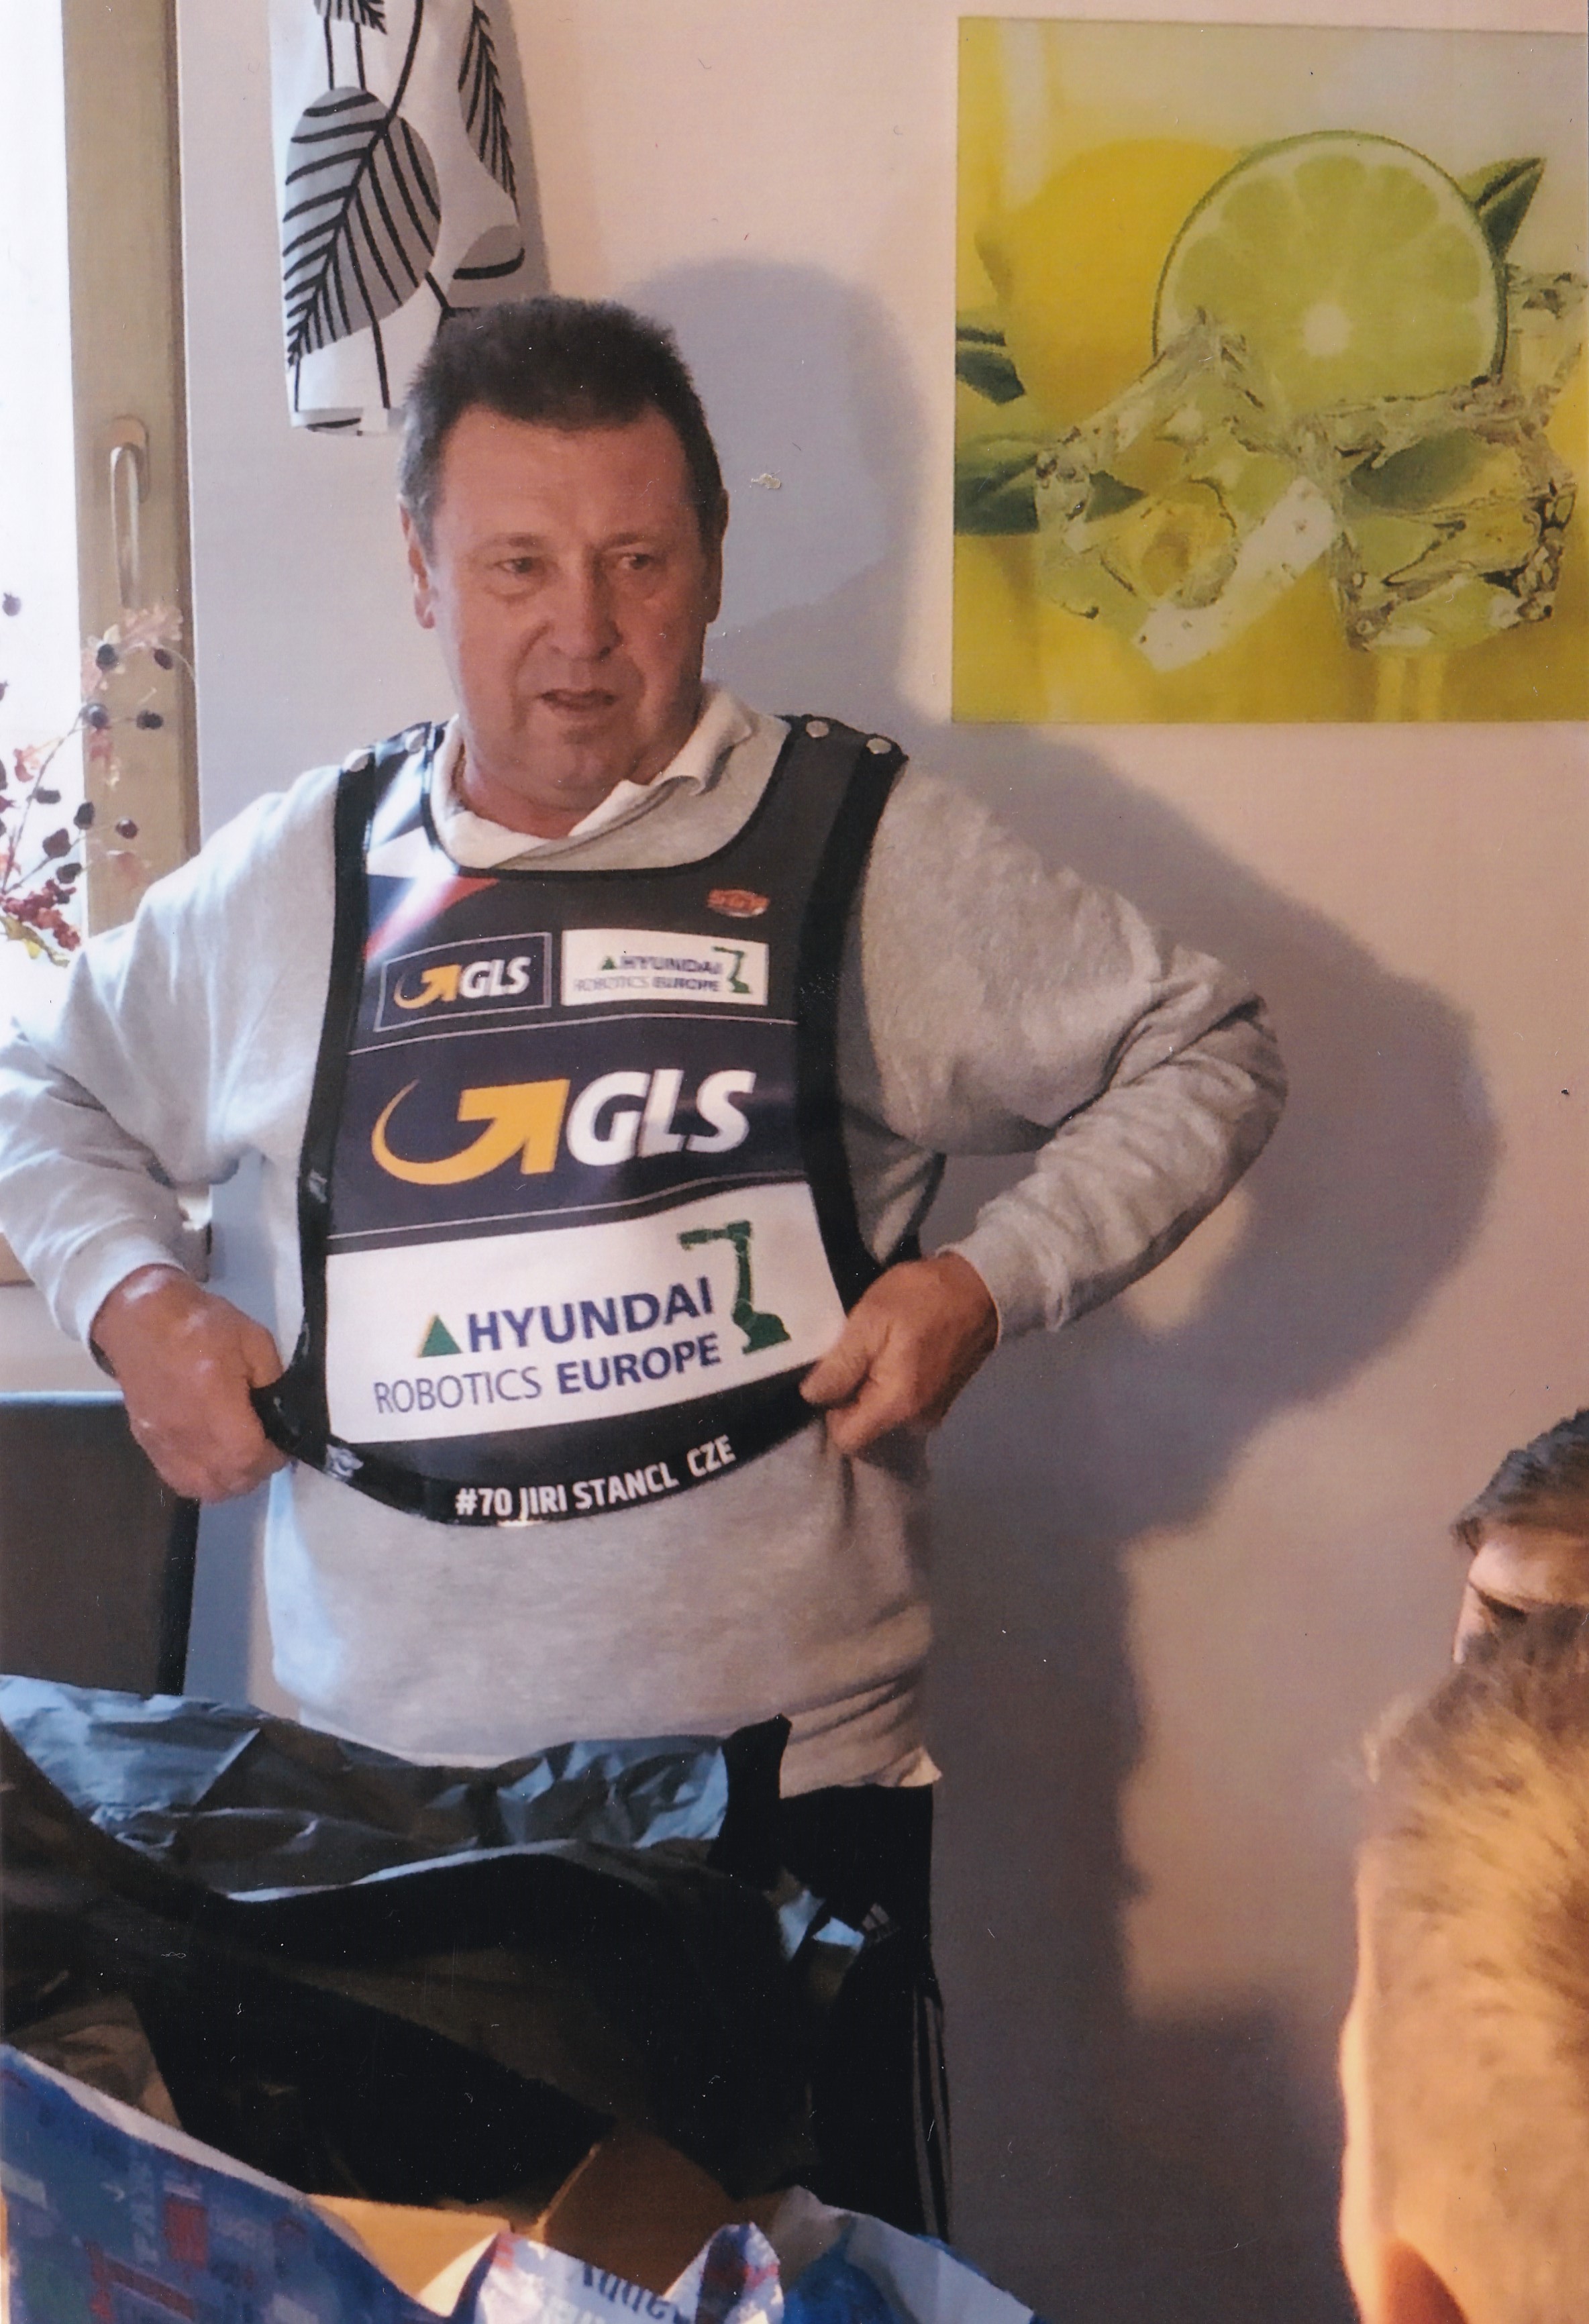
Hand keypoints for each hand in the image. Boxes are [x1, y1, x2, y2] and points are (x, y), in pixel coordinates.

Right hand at [90, 1264, 288, 1501]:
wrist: (140, 1317)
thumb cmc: (202, 1325)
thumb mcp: (254, 1341)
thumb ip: (272, 1381)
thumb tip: (282, 1415)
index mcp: (215, 1404)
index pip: (249, 1458)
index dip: (273, 1457)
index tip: (281, 1442)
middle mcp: (186, 1432)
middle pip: (227, 1481)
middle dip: (255, 1471)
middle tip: (265, 1448)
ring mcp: (162, 1442)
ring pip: (202, 1488)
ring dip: (229, 1481)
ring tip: (240, 1457)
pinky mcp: (146, 1443)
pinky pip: (178, 1480)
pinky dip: (202, 1479)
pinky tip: (213, 1459)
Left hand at [800, 1252, 998, 1456]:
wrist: (982, 1286)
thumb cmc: (923, 1298)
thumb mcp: (871, 1320)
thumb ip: (840, 1365)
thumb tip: (812, 1396)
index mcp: (897, 1405)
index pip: (846, 1439)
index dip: (830, 1409)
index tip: (833, 1374)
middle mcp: (917, 1420)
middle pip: (863, 1426)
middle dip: (850, 1394)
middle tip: (856, 1351)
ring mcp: (932, 1411)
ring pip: (881, 1412)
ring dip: (870, 1385)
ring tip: (878, 1345)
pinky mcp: (940, 1398)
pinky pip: (900, 1401)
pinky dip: (891, 1381)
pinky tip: (897, 1348)